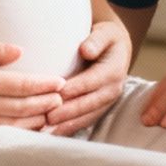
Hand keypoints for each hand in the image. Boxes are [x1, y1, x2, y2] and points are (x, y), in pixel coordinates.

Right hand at [0, 36, 65, 126]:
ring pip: (10, 125)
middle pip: (21, 108)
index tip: (61, 84)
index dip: (44, 86)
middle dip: (45, 105)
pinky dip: (12, 131)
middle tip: (63, 101)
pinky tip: (21, 129)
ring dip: (33, 121)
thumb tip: (18, 52)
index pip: (21, 86)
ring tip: (50, 117)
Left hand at [45, 20, 131, 136]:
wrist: (117, 49)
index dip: (75, 88)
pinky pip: (86, 121)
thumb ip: (96, 40)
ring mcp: (108, 102)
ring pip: (88, 116)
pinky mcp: (101, 109)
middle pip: (89, 103)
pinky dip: (71, 128)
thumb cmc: (105, 38)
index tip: (57, 93)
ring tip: (49, 130)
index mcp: (113, 70)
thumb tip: (85, 50)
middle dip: (69, 112)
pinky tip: (55, 133)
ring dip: (69, 124)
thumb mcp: (105, 33)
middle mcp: (113, 89)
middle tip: (48, 118)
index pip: (92, 81)